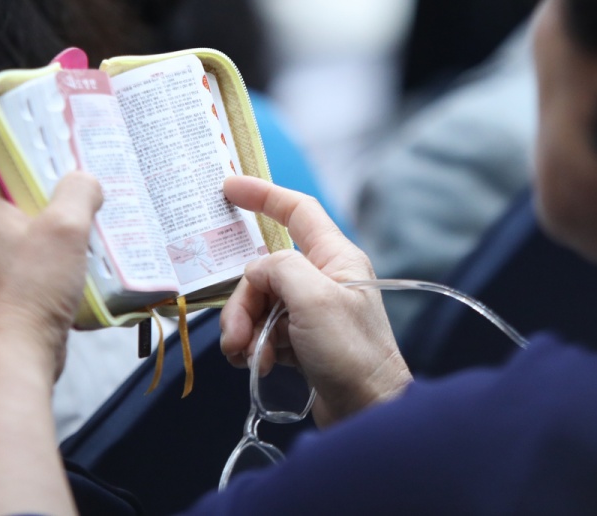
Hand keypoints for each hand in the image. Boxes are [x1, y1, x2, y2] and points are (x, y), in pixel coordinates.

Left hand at [0, 171, 100, 378]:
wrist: (13, 357)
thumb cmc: (36, 288)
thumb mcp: (68, 227)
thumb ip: (79, 191)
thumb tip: (84, 180)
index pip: (2, 169)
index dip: (35, 164)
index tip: (66, 168)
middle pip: (10, 208)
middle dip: (46, 209)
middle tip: (80, 212)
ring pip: (11, 244)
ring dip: (41, 244)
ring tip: (75, 250)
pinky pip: (9, 275)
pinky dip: (33, 274)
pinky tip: (58, 284)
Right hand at [220, 176, 410, 425]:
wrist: (368, 410)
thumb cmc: (352, 352)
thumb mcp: (315, 299)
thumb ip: (280, 269)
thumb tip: (258, 272)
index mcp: (336, 256)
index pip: (297, 210)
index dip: (262, 195)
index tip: (228, 186)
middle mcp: (324, 278)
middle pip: (265, 269)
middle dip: (243, 300)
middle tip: (237, 334)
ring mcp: (312, 310)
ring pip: (259, 303)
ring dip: (245, 329)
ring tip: (248, 357)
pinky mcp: (302, 341)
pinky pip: (263, 331)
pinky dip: (254, 347)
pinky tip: (259, 368)